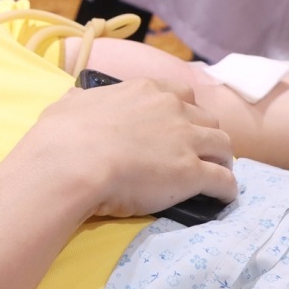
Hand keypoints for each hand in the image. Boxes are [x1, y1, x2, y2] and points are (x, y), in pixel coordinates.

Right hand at [21, 78, 236, 219]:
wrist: (71, 164)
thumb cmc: (62, 135)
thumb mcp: (68, 103)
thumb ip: (79, 98)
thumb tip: (75, 96)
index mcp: (145, 90)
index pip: (182, 93)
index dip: (184, 111)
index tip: (178, 126)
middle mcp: (172, 109)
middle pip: (208, 119)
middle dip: (205, 136)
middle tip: (197, 154)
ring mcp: (186, 140)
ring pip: (224, 146)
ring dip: (221, 160)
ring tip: (215, 175)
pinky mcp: (192, 173)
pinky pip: (224, 180)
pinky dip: (226, 190)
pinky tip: (222, 199)